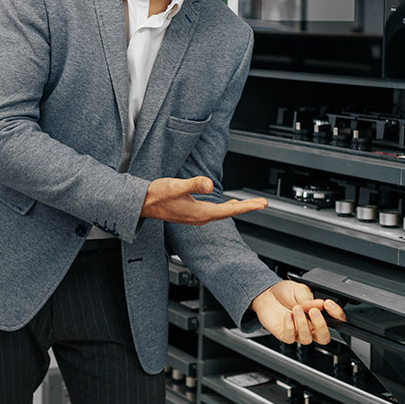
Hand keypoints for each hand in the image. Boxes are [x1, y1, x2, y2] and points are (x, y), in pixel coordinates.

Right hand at [141, 176, 268, 225]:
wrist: (142, 204)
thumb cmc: (157, 194)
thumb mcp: (176, 186)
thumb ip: (194, 185)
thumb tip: (210, 185)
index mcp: (200, 213)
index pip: (230, 210)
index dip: (248, 206)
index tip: (262, 204)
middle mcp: (200, 218)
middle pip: (229, 213)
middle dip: (246, 207)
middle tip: (262, 203)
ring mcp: (195, 217)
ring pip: (222, 213)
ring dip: (236, 208)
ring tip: (250, 204)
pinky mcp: (191, 214)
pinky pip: (214, 212)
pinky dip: (224, 208)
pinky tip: (227, 205)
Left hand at [250, 279, 346, 345]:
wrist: (266, 294)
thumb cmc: (285, 293)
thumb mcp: (300, 290)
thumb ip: (310, 299)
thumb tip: (322, 304)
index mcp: (319, 314)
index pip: (336, 320)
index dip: (336, 314)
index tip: (328, 304)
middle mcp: (310, 326)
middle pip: (324, 337)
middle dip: (321, 326)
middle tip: (314, 311)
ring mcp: (297, 332)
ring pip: (307, 339)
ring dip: (302, 323)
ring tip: (296, 308)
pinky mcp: (284, 335)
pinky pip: (290, 337)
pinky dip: (289, 326)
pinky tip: (287, 315)